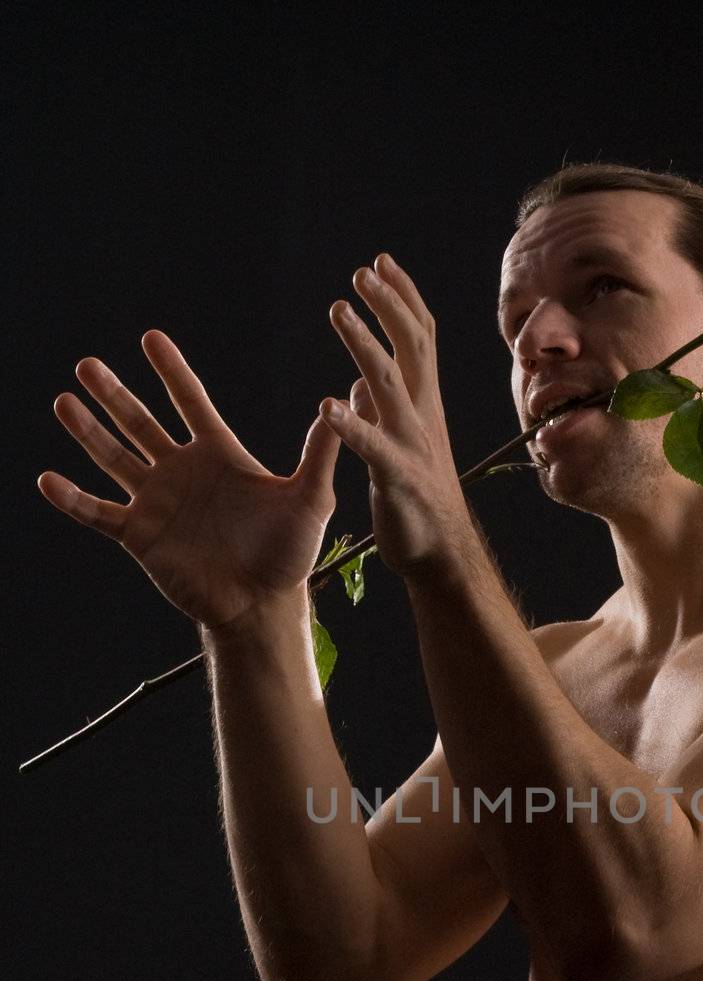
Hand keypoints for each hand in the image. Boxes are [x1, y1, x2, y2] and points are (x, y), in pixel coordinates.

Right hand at [38, 331, 343, 630]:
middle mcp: (182, 472)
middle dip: (114, 394)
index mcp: (218, 455)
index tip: (151, 338)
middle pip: (140, 422)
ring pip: (113, 458)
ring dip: (88, 431)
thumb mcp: (311, 500)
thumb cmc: (289, 555)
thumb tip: (339, 403)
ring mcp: (157, 503)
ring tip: (64, 401)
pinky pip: (98, 513)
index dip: (172, 371)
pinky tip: (48, 479)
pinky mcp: (139, 536)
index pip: (190, 402)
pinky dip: (72, 498)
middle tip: (88, 365)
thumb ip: (319, 454)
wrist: (261, 606)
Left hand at [320, 254, 472, 577]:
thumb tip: (357, 386)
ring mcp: (412, 444)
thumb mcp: (399, 445)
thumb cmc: (418, 498)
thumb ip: (380, 412)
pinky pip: (372, 446)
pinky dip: (351, 424)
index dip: (402, 297)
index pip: (419, 337)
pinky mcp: (397, 477)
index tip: (381, 261)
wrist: (441, 552)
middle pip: (413, 346)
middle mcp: (422, 415)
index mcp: (423, 404)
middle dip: (390, 305)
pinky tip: (326, 405)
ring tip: (339, 309)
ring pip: (390, 382)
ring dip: (364, 343)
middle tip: (363, 271)